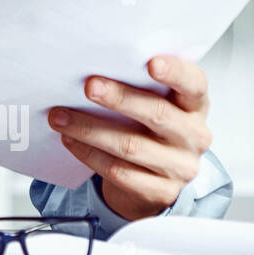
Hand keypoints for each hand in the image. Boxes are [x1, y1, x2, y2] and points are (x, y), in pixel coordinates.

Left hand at [48, 54, 212, 220]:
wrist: (154, 178)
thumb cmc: (148, 127)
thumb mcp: (153, 102)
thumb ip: (136, 85)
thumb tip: (91, 68)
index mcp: (194, 105)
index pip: (193, 84)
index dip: (175, 72)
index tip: (151, 62)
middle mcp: (193, 135)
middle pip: (157, 114)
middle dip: (120, 98)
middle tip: (89, 86)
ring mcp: (179, 167)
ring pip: (131, 146)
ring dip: (89, 129)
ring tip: (59, 116)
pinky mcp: (159, 192)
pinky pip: (119, 171)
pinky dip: (88, 154)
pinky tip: (68, 139)